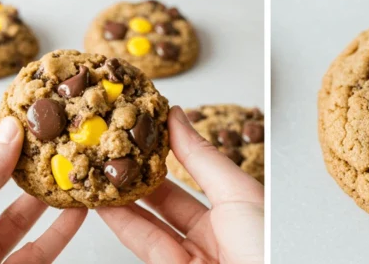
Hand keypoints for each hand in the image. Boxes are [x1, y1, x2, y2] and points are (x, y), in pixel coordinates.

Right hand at [97, 106, 263, 263]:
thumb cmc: (271, 249)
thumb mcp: (237, 193)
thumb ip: (200, 157)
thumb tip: (176, 118)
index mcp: (239, 211)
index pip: (196, 174)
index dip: (168, 150)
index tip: (143, 127)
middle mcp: (216, 236)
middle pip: (167, 200)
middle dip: (138, 174)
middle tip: (112, 146)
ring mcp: (193, 259)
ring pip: (149, 224)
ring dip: (121, 198)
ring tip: (98, 169)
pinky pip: (144, 244)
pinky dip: (122, 222)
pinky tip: (104, 202)